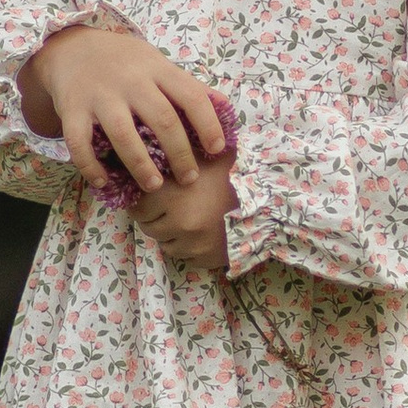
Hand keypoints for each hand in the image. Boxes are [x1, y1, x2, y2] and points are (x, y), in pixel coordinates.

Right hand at [19, 25, 227, 198]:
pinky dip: (91, 166)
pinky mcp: (72, 109)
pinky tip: (103, 181)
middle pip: (162, 119)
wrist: (71, 46)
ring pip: (123, 134)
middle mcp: (130, 81)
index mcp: (156, 69)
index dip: (208, 124)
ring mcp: (100, 95)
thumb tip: (226, 107)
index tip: (217, 149)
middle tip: (189, 178)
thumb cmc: (123, 61)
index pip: (191, 95)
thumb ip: (187, 85)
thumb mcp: (157, 63)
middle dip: (179, 154)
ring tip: (155, 185)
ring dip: (141, 165)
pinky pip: (80, 143)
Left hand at [128, 151, 234, 275]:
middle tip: (169, 208)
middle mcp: (178, 224)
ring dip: (171, 235)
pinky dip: (189, 248)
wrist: (269, 201)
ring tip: (188, 219)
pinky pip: (186, 258)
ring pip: (166, 245)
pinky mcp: (205, 260)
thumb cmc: (234, 173)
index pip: (137, 207)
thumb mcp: (203, 155)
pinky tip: (202, 233)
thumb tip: (149, 148)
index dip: (143, 201)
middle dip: (155, 218)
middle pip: (149, 228)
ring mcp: (192, 246)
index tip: (151, 196)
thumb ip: (175, 156)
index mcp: (172, 196)